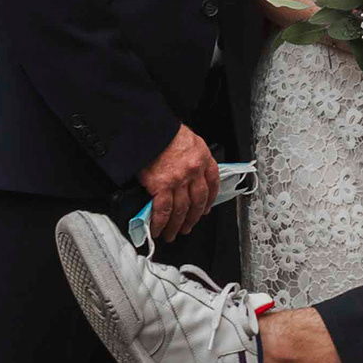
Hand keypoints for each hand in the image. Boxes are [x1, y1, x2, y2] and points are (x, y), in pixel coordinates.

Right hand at [138, 124, 220, 241]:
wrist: (149, 129)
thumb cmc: (165, 132)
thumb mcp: (189, 140)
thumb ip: (192, 157)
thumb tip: (188, 174)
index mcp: (203, 158)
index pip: (213, 183)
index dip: (210, 200)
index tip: (206, 209)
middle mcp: (194, 171)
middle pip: (198, 201)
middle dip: (193, 218)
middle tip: (188, 227)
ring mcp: (179, 180)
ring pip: (181, 209)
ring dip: (177, 225)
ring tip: (172, 233)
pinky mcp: (161, 186)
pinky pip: (163, 210)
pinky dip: (160, 223)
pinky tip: (158, 229)